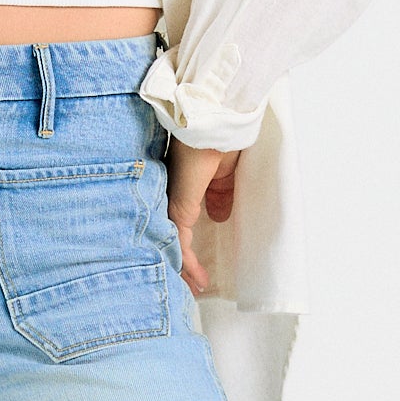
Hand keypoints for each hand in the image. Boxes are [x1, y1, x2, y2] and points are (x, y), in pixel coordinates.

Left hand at [165, 141, 240, 296]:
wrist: (217, 112)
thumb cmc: (223, 131)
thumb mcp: (226, 170)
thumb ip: (220, 194)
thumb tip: (219, 215)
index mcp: (185, 184)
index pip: (180, 223)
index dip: (187, 248)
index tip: (199, 269)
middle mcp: (173, 190)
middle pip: (173, 234)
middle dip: (182, 263)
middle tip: (194, 286)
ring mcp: (173, 195)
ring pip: (174, 239)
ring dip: (185, 266)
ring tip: (197, 287)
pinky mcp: (179, 199)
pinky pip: (179, 236)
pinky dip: (186, 258)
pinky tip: (196, 276)